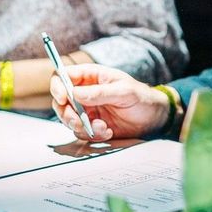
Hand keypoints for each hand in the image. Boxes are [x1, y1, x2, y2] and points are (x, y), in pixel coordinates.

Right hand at [49, 64, 169, 140]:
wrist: (153, 119)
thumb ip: (100, 92)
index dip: (57, 86)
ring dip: (81, 127)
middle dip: (67, 113)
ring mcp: (87, 110)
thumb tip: (75, 93)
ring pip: (68, 119)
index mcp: (91, 76)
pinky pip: (81, 132)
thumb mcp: (124, 92)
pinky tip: (108, 132)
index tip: (62, 98)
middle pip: (60, 101)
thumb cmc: (142, 98)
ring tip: (103, 128)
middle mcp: (85, 92)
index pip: (63, 76)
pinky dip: (92, 135)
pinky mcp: (91, 125)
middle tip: (79, 122)